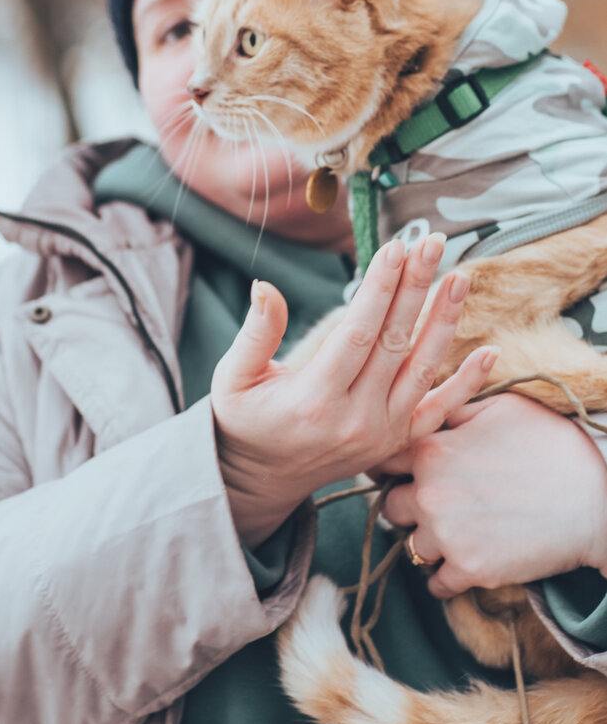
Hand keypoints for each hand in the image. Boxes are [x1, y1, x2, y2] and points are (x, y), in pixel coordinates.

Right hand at [211, 235, 497, 547]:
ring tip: (460, 277)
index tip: (395, 248)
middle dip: (416, 288)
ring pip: (422, 370)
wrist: (261, 479)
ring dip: (444, 321)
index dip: (379, 289)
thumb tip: (266, 287)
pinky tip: (490, 352)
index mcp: (313, 399)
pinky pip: (438, 411)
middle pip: (395, 342)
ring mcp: (380, 433)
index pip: (357, 333)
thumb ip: (255, 333)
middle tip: (432, 244)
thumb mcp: (233, 378)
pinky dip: (466, 384)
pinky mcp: (395, 443)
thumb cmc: (244, 420)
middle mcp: (354, 419)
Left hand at [377, 394, 606, 596]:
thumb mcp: (500, 408)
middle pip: (390, 508)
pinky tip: (462, 564)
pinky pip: (436, 583)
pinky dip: (445, 578)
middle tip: (433, 508)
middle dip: (408, 507)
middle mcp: (429, 494)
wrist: (598, 499)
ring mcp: (446, 536)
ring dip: (428, 543)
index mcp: (431, 451)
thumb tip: (427, 406)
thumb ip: (453, 410)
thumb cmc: (553, 445)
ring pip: (411, 547)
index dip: (391, 467)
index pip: (382, 461)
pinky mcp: (469, 571)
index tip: (401, 474)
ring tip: (454, 537)